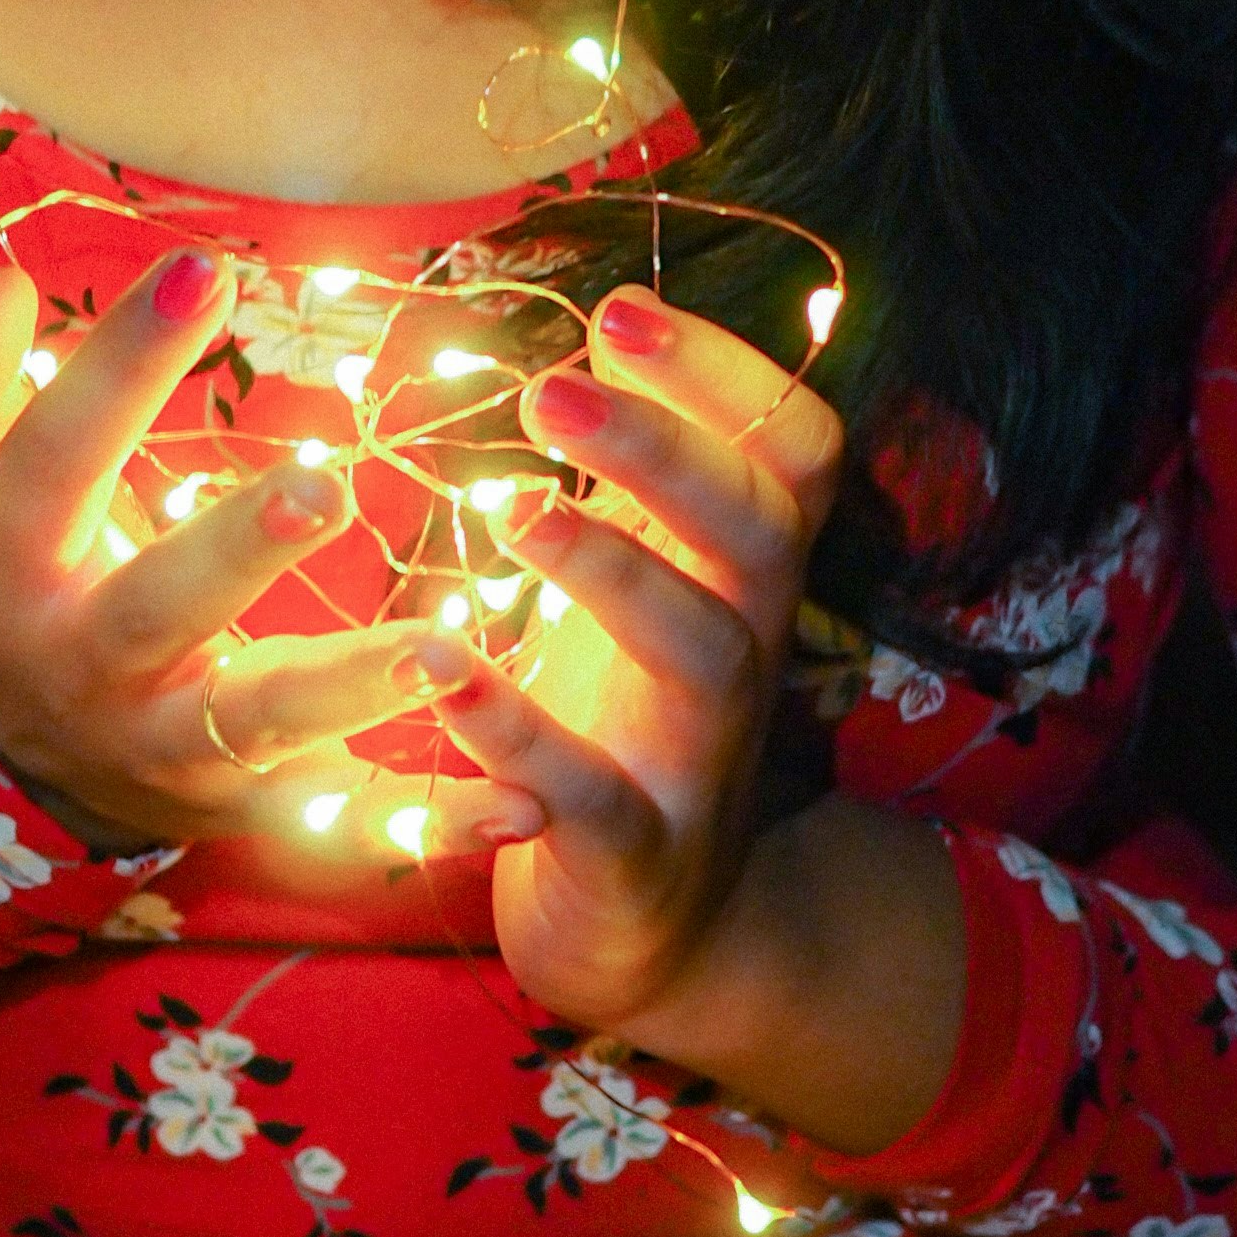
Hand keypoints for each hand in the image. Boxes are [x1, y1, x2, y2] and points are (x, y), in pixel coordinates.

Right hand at [0, 243, 473, 847]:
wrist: (18, 759)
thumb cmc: (9, 574)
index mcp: (9, 566)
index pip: (56, 456)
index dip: (121, 365)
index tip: (205, 269)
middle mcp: (87, 663)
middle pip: (158, 607)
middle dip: (241, 552)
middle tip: (328, 487)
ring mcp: (171, 744)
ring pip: (263, 721)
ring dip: (354, 690)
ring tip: (445, 650)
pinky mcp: (248, 805)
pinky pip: (338, 830)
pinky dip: (426, 827)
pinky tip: (518, 806)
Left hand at [411, 284, 839, 1031]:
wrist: (650, 927)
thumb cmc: (624, 715)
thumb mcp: (642, 579)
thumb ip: (638, 470)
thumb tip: (614, 320)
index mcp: (741, 570)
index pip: (791, 449)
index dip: (730, 375)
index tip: (623, 310)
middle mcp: (742, 648)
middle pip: (755, 530)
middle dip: (665, 450)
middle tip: (554, 388)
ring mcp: (697, 753)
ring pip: (697, 651)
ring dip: (609, 571)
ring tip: (515, 508)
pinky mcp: (632, 849)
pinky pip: (588, 792)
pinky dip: (519, 733)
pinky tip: (445, 672)